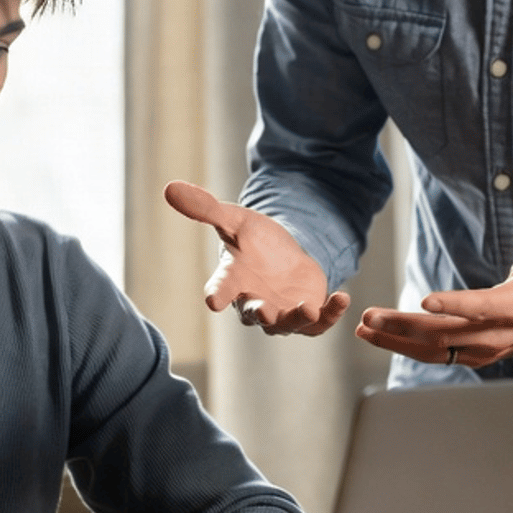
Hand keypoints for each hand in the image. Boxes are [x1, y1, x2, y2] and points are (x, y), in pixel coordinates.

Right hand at [163, 181, 350, 335]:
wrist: (283, 255)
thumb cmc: (253, 240)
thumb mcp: (234, 219)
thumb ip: (206, 208)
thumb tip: (169, 188)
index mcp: (233, 280)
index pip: (220, 288)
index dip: (217, 294)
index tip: (211, 300)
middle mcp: (254, 302)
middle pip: (253, 315)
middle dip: (258, 314)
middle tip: (262, 311)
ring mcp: (281, 313)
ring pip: (286, 324)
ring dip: (296, 319)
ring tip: (309, 308)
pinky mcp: (306, 317)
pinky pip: (317, 324)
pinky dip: (330, 314)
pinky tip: (343, 298)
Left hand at [356, 193, 512, 368]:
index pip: (481, 308)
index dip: (454, 305)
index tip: (424, 300)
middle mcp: (496, 334)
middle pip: (446, 334)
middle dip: (404, 326)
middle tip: (370, 316)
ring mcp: (482, 350)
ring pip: (435, 350)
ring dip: (396, 341)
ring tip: (364, 328)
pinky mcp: (471, 356)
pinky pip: (434, 356)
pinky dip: (404, 348)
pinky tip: (378, 336)